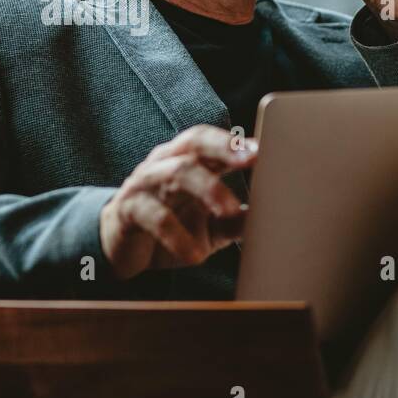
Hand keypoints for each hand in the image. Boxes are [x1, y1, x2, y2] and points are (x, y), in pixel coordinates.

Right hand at [100, 125, 255, 279]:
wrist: (122, 250)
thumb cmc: (174, 228)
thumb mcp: (213, 228)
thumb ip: (238, 221)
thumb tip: (274, 220)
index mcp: (189, 162)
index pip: (212, 141)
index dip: (236, 142)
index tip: (265, 149)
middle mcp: (167, 164)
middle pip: (193, 144)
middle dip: (223, 147)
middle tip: (249, 158)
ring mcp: (145, 183)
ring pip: (176, 172)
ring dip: (207, 189)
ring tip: (230, 210)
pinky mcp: (127, 210)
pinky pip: (153, 215)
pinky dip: (177, 235)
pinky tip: (195, 256)